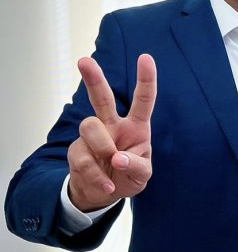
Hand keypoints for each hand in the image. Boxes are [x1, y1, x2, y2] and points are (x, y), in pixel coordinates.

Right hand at [67, 54, 155, 211]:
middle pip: (102, 98)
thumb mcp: (142, 174)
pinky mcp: (76, 150)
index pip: (142, 100)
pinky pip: (83, 159)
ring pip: (90, 126)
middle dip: (93, 79)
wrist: (103, 194)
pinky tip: (106, 184)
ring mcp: (92, 136)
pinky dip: (96, 176)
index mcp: (136, 126)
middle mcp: (113, 125)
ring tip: (112, 165)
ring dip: (102, 147)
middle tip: (83, 61)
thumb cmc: (128, 176)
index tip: (145, 57)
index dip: (145, 79)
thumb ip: (136, 166)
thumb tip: (117, 158)